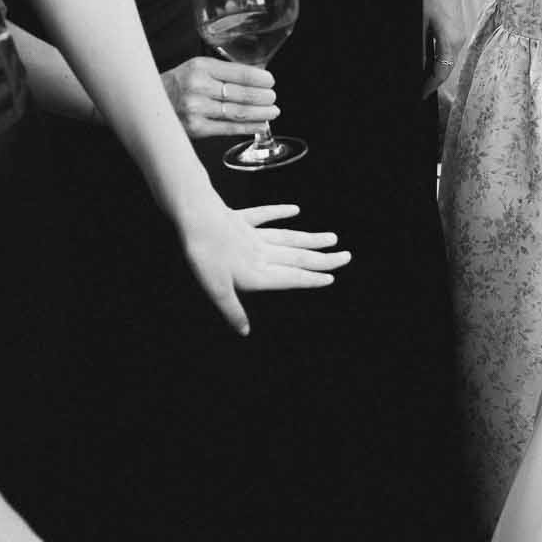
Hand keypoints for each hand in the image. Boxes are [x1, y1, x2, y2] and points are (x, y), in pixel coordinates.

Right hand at [162, 55, 278, 139]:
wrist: (148, 103)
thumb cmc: (176, 84)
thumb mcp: (196, 68)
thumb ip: (222, 72)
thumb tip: (256, 78)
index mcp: (200, 67)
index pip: (238, 72)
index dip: (259, 79)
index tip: (270, 81)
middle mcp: (198, 86)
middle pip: (240, 93)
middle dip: (263, 97)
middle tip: (273, 98)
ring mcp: (196, 109)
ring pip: (237, 111)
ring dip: (260, 113)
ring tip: (273, 112)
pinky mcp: (195, 128)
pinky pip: (228, 128)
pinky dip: (248, 127)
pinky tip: (260, 125)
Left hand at [179, 201, 352, 334]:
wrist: (195, 219)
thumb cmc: (204, 257)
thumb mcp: (216, 291)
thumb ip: (233, 311)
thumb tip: (245, 332)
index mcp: (258, 272)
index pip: (291, 277)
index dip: (311, 279)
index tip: (332, 277)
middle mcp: (261, 252)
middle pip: (297, 257)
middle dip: (323, 259)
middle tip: (346, 256)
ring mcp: (253, 233)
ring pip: (288, 238)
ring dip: (310, 239)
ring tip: (330, 237)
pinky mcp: (241, 218)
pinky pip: (264, 214)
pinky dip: (280, 212)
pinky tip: (295, 210)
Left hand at [421, 0, 466, 96]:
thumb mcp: (420, 22)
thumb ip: (421, 48)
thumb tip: (418, 67)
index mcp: (451, 42)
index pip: (441, 74)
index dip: (429, 86)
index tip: (419, 95)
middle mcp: (459, 39)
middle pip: (446, 68)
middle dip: (431, 80)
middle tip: (418, 88)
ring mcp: (459, 32)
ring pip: (447, 59)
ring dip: (435, 69)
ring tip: (420, 76)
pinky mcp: (456, 26)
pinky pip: (448, 49)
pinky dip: (438, 58)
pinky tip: (427, 57)